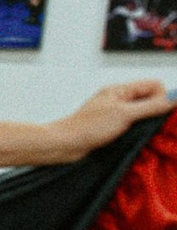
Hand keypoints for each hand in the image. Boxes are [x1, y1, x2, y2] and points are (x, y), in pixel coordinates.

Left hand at [53, 80, 169, 158]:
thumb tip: (174, 98)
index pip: (153, 85)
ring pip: (143, 113)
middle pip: (150, 98)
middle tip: (151, 125)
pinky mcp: (111, 126)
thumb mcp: (125, 115)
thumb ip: (151, 106)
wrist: (64, 144)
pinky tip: (135, 138)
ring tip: (141, 132)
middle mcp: (118, 98)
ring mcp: (115, 112)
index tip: (159, 113)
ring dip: (147, 122)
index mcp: (120, 90)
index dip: (162, 97)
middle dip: (156, 110)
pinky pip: (133, 124)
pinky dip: (138, 129)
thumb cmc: (89, 127)